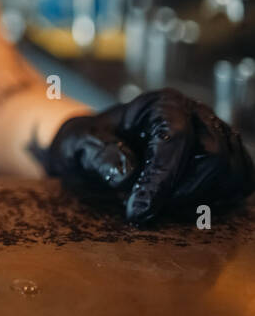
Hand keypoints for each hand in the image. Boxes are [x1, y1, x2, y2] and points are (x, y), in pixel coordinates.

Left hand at [45, 88, 254, 223]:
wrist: (99, 151)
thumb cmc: (90, 144)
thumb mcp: (76, 143)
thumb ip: (97, 152)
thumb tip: (127, 173)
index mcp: (163, 104)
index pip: (176, 139)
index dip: (159, 180)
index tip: (137, 211)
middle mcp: (197, 116)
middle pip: (212, 158)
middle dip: (178, 191)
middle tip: (145, 207)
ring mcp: (218, 137)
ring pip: (231, 174)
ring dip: (198, 198)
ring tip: (160, 202)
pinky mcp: (228, 160)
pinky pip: (241, 183)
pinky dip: (218, 199)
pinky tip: (183, 203)